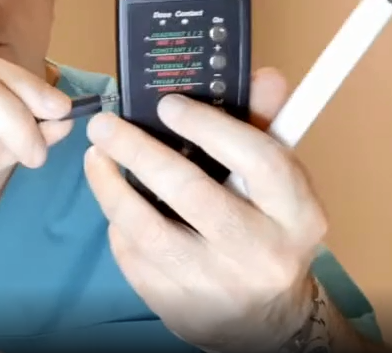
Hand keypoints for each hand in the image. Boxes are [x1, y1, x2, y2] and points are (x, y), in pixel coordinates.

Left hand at [84, 68, 328, 352]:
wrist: (265, 319)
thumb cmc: (267, 228)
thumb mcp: (278, 181)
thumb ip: (265, 124)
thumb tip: (262, 73)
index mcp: (297, 213)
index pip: (259, 160)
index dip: (211, 126)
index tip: (168, 104)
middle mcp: (261, 252)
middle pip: (193, 194)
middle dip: (140, 152)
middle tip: (104, 125)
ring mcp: (217, 285)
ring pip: (150, 230)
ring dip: (112, 187)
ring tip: (94, 156)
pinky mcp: (178, 307)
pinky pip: (134, 258)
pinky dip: (118, 224)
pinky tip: (114, 201)